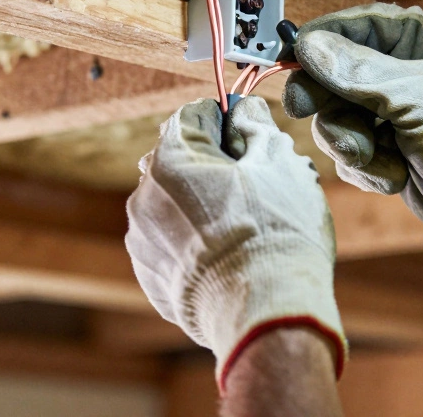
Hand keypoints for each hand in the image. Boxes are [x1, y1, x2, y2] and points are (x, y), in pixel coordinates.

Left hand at [125, 97, 345, 389]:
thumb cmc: (275, 231)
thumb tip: (245, 111)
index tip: (253, 139)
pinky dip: (194, 243)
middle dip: (214, 165)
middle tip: (257, 186)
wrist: (262, 311)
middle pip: (181, 160)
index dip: (229, 121)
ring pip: (174, 204)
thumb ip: (256, 126)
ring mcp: (142, 239)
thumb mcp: (280, 163)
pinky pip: (172, 243)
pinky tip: (228, 257)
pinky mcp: (150, 276)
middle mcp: (144, 194)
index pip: (195, 114)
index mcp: (172, 157)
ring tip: (245, 228)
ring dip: (202, 205)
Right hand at [284, 3, 422, 281]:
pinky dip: (367, 165)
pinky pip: (350, 149)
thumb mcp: (412, 97)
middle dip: (328, 99)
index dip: (325, 37)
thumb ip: (356, 71)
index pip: (363, 25)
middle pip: (340, 72)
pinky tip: (394, 175)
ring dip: (350, 140)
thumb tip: (310, 44)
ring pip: (339, 115)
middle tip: (301, 107)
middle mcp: (409, 71)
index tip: (293, 51)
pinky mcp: (389, 147)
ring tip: (372, 156)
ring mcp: (396, 111)